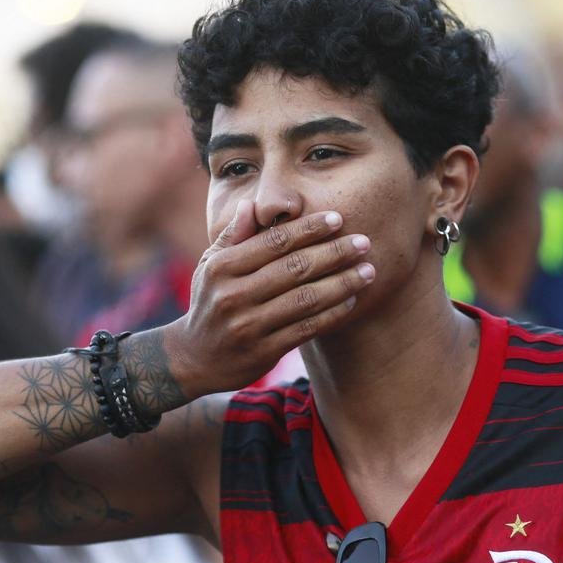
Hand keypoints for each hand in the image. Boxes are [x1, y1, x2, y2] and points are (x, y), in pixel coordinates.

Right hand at [169, 200, 374, 395]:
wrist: (193, 359)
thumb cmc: (210, 301)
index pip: (273, 242)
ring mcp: (249, 326)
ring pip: (306, 299)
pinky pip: (307, 328)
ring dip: (342, 283)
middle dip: (334, 253)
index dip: (308, 229)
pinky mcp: (264, 352)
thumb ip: (233, 235)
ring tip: (368, 271)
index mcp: (222, 267)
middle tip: (364, 242)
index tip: (337, 219)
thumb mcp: (211, 266)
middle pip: (295, 268)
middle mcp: (234, 295)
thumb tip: (251, 204)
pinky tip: (352, 300)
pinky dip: (333, 313)